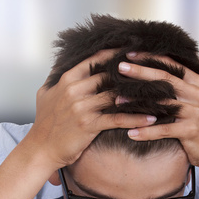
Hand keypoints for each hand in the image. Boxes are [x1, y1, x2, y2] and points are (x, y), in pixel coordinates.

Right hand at [26, 50, 157, 168]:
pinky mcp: (89, 124)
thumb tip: (61, 64)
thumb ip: (56, 78)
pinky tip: (151, 119)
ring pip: (117, 95)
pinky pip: (117, 118)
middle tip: (154, 70)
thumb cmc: (44, 123)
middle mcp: (75, 89)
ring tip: (159, 94)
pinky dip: (136, 118)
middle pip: (110, 75)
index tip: (134, 49)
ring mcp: (82, 107)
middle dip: (133, 73)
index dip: (116, 53)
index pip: (96, 59)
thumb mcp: (44, 94)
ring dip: (139, 95)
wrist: (40, 149)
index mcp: (67, 79)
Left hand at [118, 53, 198, 170]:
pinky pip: (163, 129)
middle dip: (140, 72)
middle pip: (164, 79)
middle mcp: (197, 94)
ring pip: (160, 103)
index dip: (151, 58)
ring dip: (137, 102)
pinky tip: (130, 132)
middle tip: (120, 67)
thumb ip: (190, 84)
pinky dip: (146, 132)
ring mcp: (195, 111)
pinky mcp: (191, 129)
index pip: (172, 65)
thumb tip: (176, 64)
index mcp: (198, 83)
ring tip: (117, 100)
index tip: (131, 53)